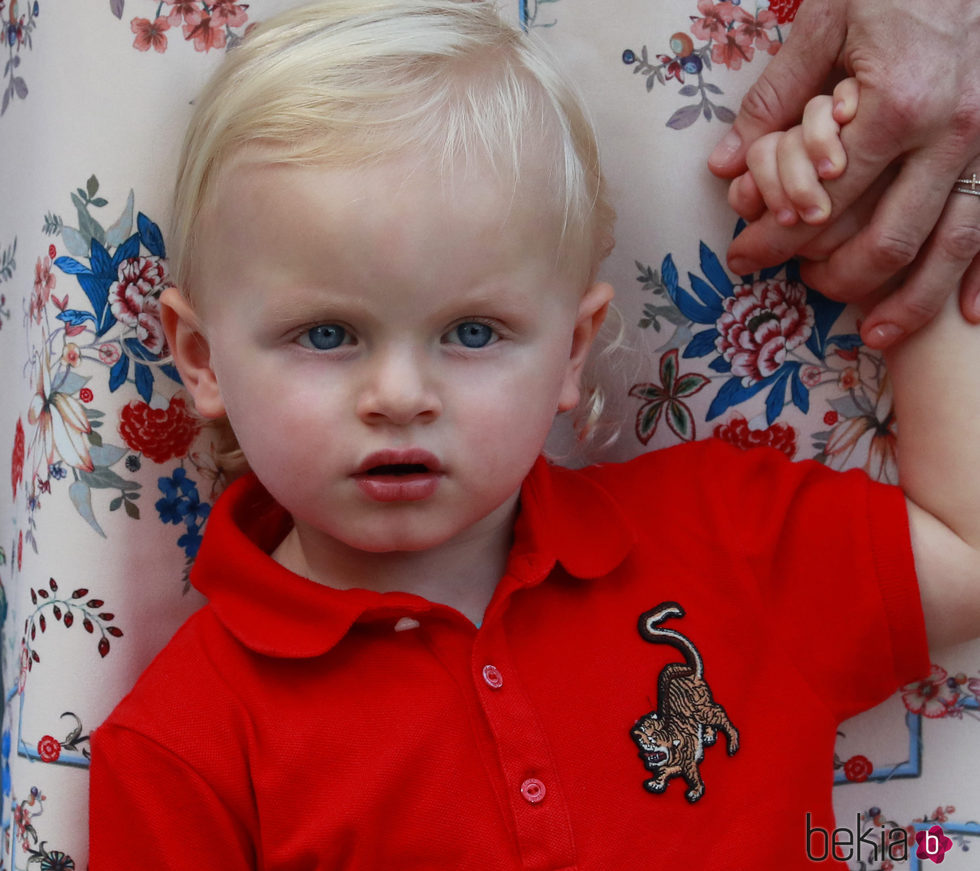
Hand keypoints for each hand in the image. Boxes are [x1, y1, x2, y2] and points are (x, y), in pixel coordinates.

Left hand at [708, 0, 979, 347]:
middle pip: (885, 241)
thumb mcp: (828, 20)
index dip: (773, 238)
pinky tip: (966, 315)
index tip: (742, 256)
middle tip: (797, 282)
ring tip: (877, 335)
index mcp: (896, 105)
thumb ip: (775, 97)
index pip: (819, 202)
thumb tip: (724, 165)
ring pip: (950, 249)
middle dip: (833, 276)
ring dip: (909, 302)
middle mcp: (950, 134)